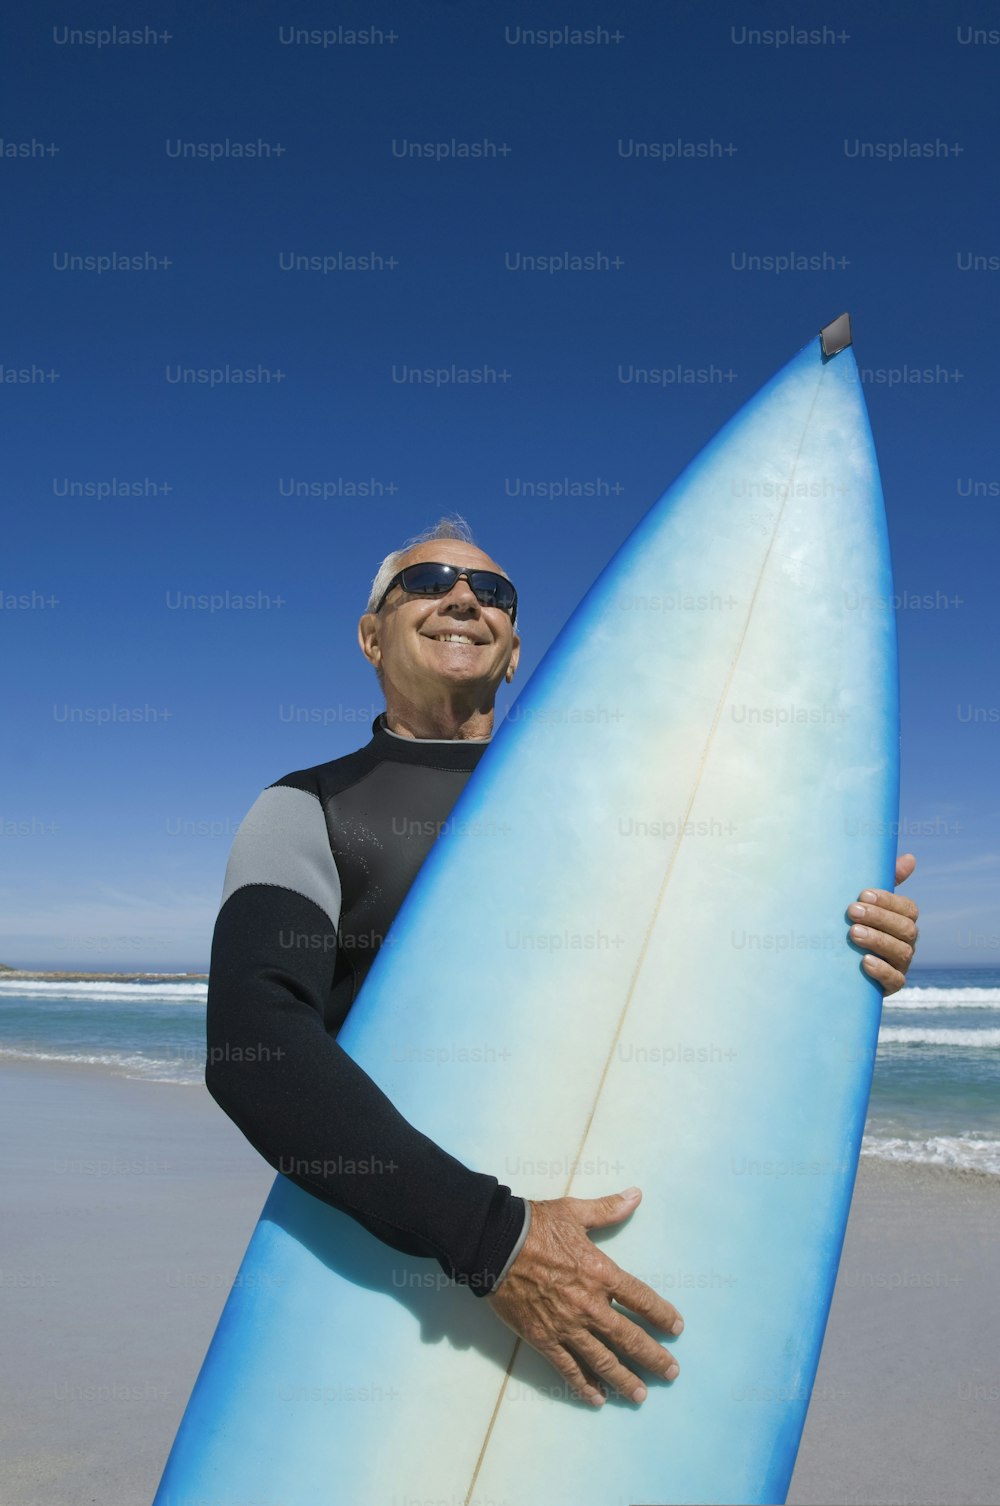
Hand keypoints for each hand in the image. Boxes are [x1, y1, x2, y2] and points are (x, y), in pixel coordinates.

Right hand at [486, 1187, 681, 1406]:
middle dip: (653, 1357)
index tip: (676, 1328)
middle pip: (629, 1337)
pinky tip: (597, 1398)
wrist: (494, 1244)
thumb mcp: (574, 1212)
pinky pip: (567, 1368)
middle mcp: (589, 1305)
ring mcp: (566, 1326)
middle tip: (672, 1372)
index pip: (641, 1299)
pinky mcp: (543, 1339)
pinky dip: (584, 1385)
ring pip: (602, 1361)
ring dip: (625, 1380)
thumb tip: (636, 1195)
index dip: (662, 1315)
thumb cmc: (536, 1225)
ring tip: (641, 1396)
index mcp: (600, 1272)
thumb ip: (608, 1209)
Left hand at [847, 853, 918, 995]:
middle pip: (906, 929)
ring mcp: (900, 965)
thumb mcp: (865, 903)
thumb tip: (911, 858)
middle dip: (879, 918)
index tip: (862, 893)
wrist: (835, 967)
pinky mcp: (890, 986)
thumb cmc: (854, 924)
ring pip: (901, 952)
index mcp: (902, 920)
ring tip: (853, 933)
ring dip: (878, 940)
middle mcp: (906, 942)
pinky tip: (865, 962)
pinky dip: (882, 971)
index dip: (888, 901)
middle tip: (851, 911)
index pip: (907, 908)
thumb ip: (886, 881)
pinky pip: (895, 980)